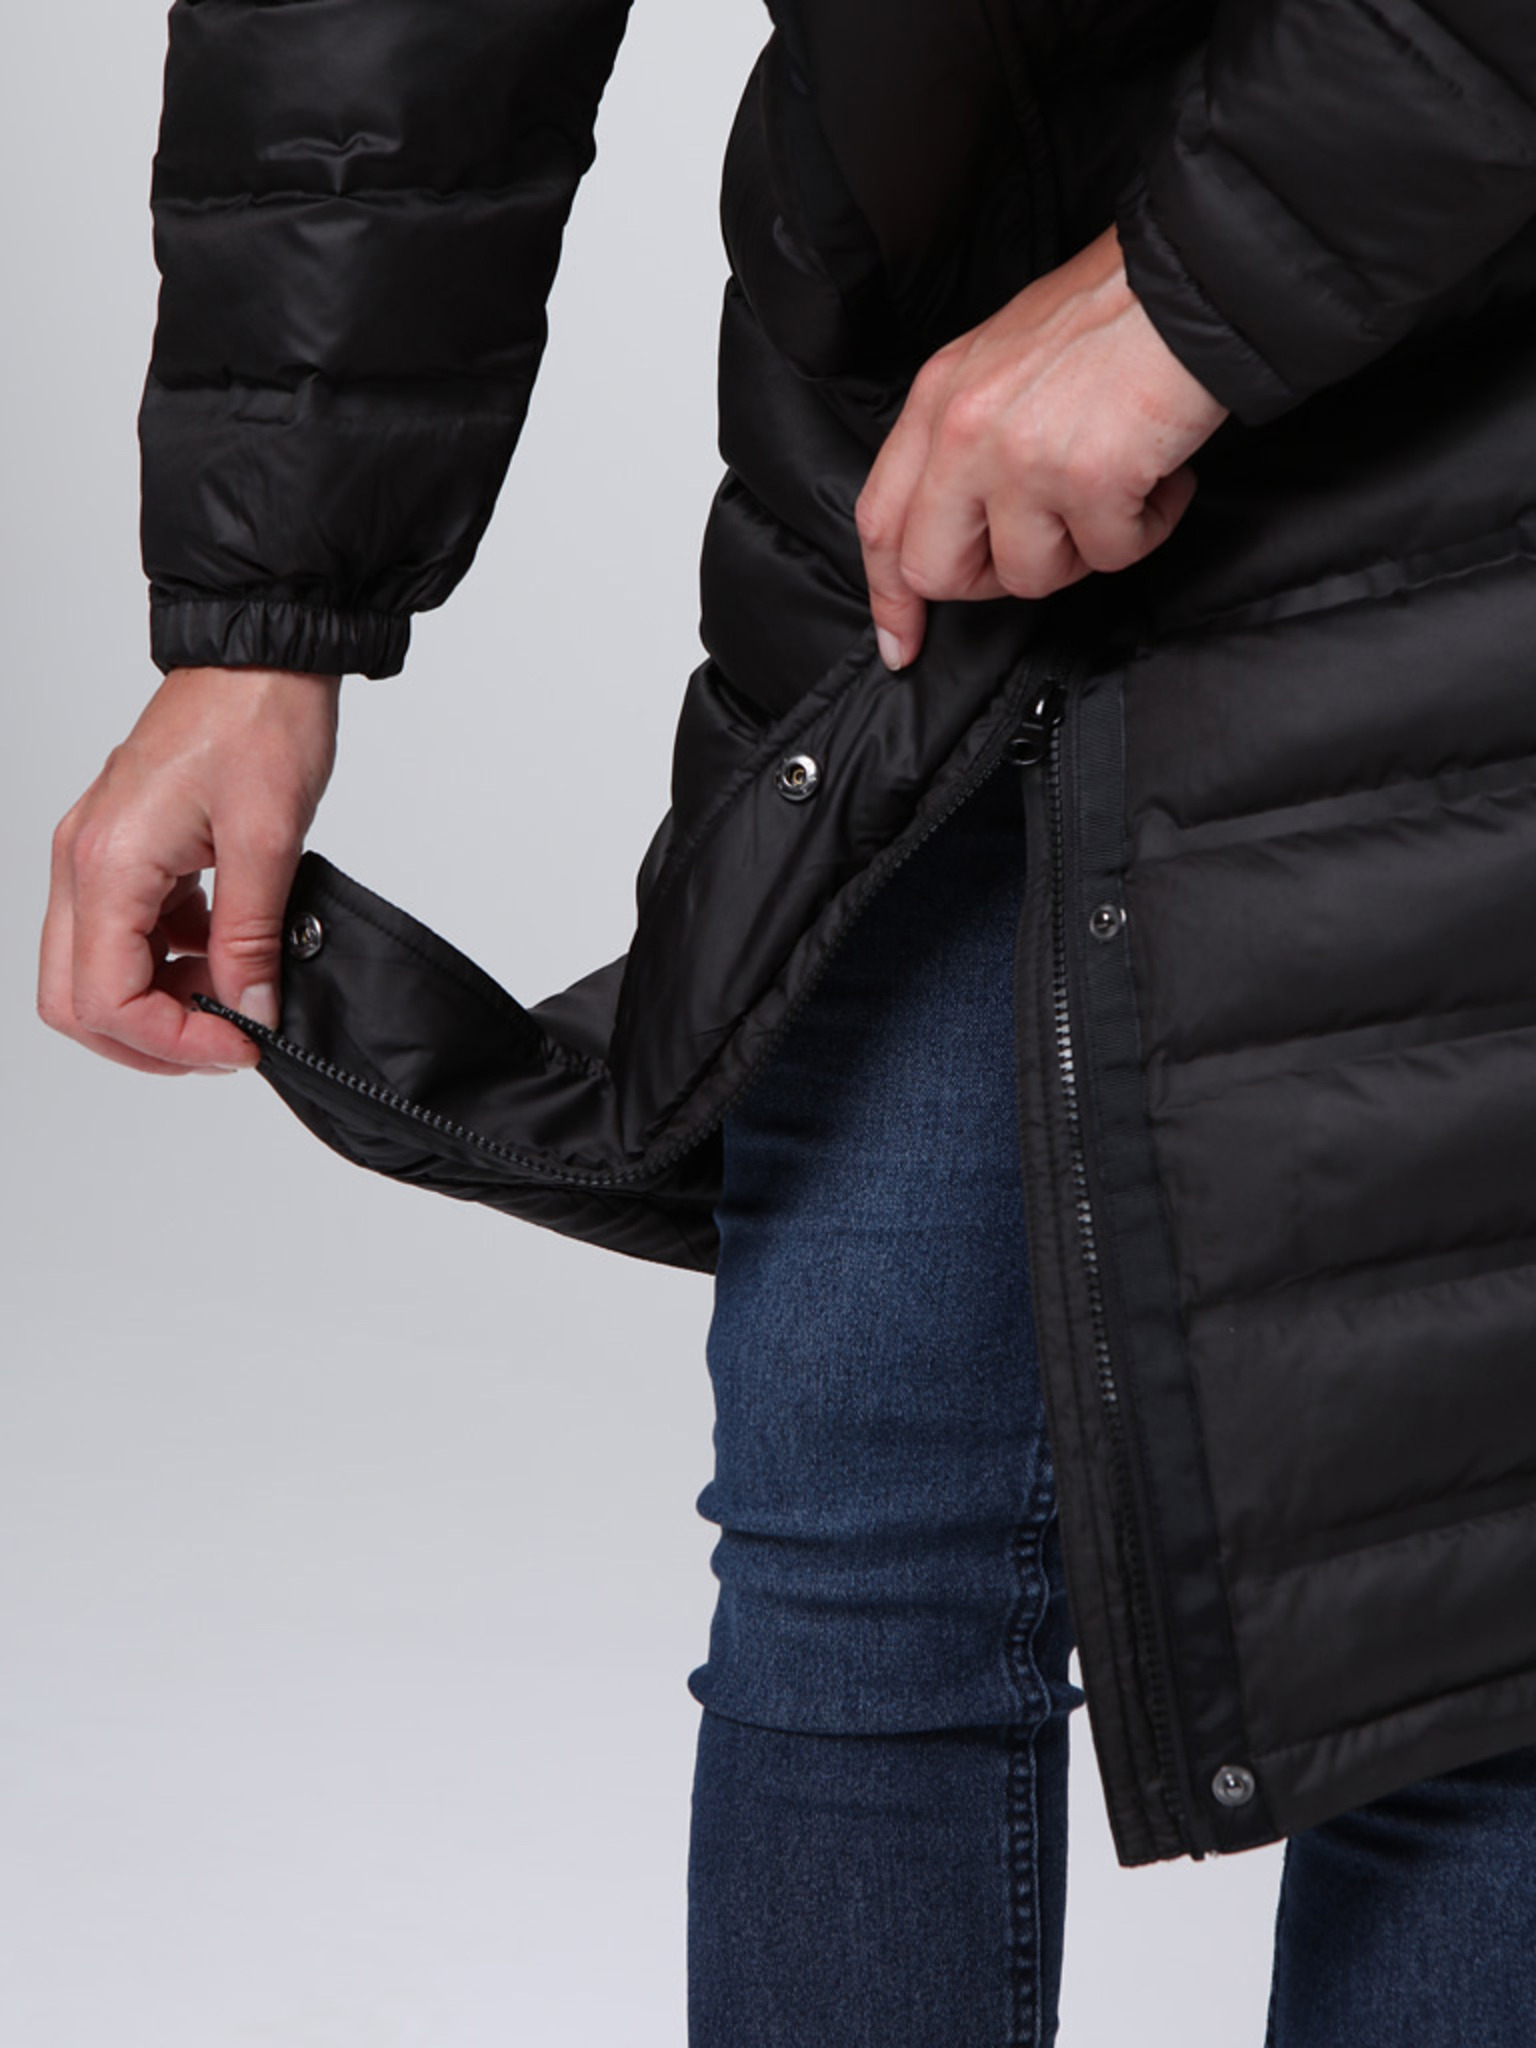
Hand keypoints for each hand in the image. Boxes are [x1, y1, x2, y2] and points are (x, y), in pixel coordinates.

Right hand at [38, 665, 340, 1074]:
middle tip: (226, 1041)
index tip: (241, 1043)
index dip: (174, 1042)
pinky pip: (124, 935)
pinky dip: (168, 962)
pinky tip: (225, 952)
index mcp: (108, 862)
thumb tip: (250, 1010)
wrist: (261, 656)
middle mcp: (82, 862)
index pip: (105, 1000)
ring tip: (234, 996)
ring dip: (159, 1004)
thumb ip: (251, 939)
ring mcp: (94, 856)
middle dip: (150, 1039)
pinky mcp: (121, 851)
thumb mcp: (269, 841)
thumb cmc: (259, 721)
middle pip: (76, 1000)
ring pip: (95, 972)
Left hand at [855, 223, 1229, 667]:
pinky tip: (1163, 476)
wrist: (1195, 278)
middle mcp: (964, 430)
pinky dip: (1149, 526)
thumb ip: (966, 438)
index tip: (903, 644)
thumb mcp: (1003, 361)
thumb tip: (964, 525)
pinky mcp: (1089, 479)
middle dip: (994, 581)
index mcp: (938, 399)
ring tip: (1120, 488)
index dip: (890, 596)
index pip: (880, 519)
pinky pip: (1112, 555)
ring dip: (1085, 550)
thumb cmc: (1114, 315)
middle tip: (1049, 546)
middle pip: (936, 571)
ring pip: (1030, 575)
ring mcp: (1021, 457)